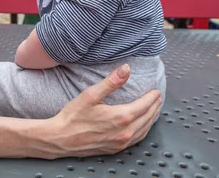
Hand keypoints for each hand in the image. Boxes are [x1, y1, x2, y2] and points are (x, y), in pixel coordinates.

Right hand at [47, 64, 161, 157]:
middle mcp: (124, 132)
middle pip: (147, 118)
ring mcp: (121, 143)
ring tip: (153, 110)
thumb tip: (126, 69)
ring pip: (144, 130)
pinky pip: (136, 139)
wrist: (61, 138)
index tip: (156, 91)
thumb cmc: (73, 116)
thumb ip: (111, 82)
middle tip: (158, 98)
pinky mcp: (116, 149)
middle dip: (154, 107)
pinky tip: (142, 126)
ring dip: (151, 119)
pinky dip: (143, 131)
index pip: (144, 105)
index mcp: (121, 117)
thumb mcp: (90, 95)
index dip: (151, 97)